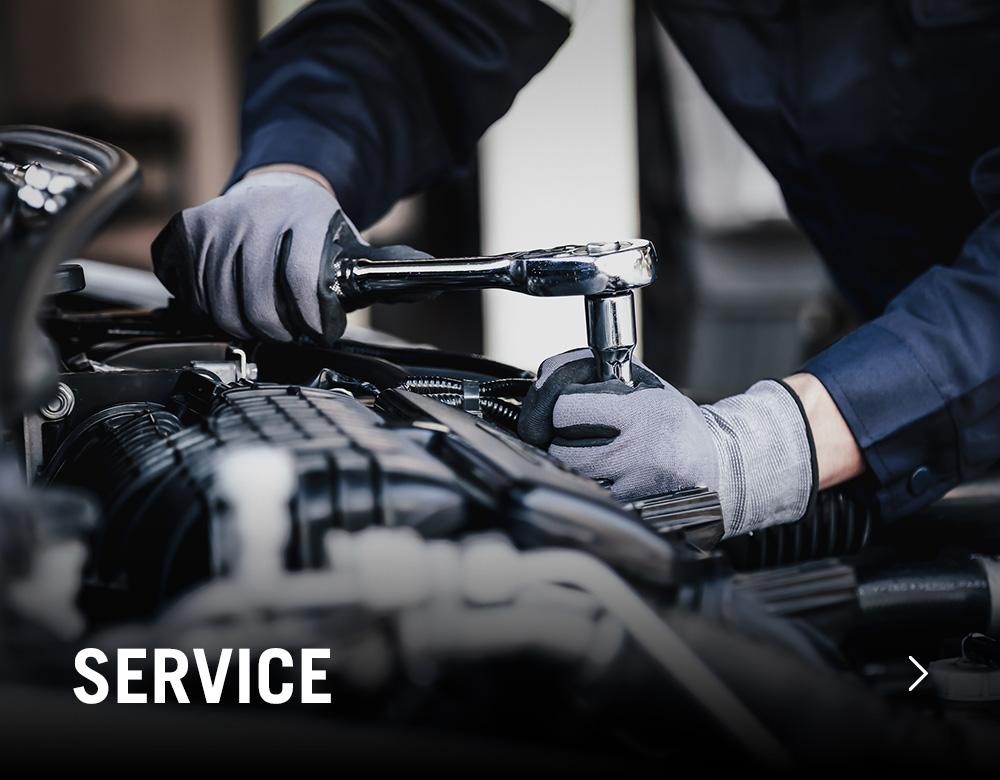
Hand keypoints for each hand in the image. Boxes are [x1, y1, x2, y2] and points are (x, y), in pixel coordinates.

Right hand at [151, 168, 428, 345]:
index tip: (316, 332)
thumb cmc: (318, 232)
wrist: (279, 189)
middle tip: (288, 334)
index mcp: (305, 215)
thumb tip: (434, 283)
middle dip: (276, 331)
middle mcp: (257, 213)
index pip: (301, 281)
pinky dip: (206, 305)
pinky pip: (188, 287)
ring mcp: (218, 219)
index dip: (308, 319)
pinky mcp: (189, 229)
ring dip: (240, 324)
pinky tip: (228, 302)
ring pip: (217, 301)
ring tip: (262, 322)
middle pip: (254, 302)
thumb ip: (391, 271)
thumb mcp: (355, 247)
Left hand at [517, 349, 816, 536]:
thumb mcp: (645, 385)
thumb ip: (596, 373)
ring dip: (571, 464)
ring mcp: (634, 487)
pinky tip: (606, 476)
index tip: (568, 407)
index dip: (559, 406)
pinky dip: (588, 486)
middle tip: (577, 433)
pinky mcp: (631, 512)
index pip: (565, 408)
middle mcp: (638, 452)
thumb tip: (546, 373)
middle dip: (561, 438)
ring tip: (596, 454)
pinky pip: (588, 496)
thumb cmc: (676, 423)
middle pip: (559, 447)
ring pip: (570, 475)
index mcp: (642, 413)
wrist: (720, 467)